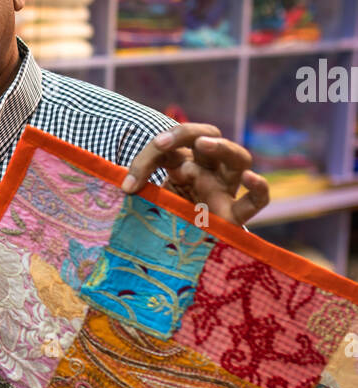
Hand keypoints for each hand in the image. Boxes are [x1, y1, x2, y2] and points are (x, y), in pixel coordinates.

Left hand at [121, 123, 269, 226]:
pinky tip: (252, 179)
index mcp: (186, 163)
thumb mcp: (147, 197)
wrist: (174, 254)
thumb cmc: (159, 221)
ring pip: (239, 158)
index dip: (156, 149)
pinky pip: (257, 202)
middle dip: (187, 133)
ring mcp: (223, 192)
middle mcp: (208, 172)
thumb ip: (141, 187)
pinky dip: (259, 189)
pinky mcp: (232, 217)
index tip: (139, 167)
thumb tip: (127, 188)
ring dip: (221, 147)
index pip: (175, 143)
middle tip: (163, 144)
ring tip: (202, 145)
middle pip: (209, 136)